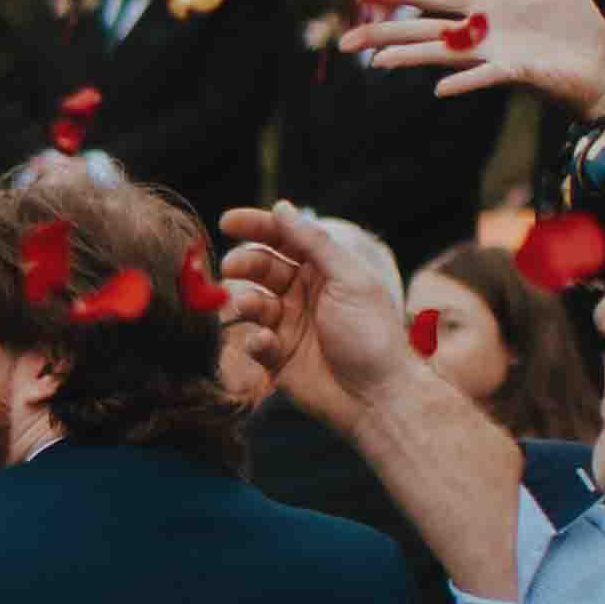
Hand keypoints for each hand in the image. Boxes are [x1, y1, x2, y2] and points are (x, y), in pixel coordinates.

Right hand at [218, 201, 413, 406]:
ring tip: (246, 306)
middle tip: (230, 266)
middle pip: (262, 268)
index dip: (256, 227)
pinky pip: (255, 341)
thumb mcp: (349, 279)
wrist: (377, 396)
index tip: (227, 221)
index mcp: (324, 270)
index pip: (284, 239)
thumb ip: (314, 242)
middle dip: (244, 263)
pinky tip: (265, 342)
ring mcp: (289, 325)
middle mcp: (304, 294)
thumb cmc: (371, 334)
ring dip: (246, 301)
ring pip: (253, 303)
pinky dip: (254, 340)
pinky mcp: (278, 357)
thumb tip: (282, 207)